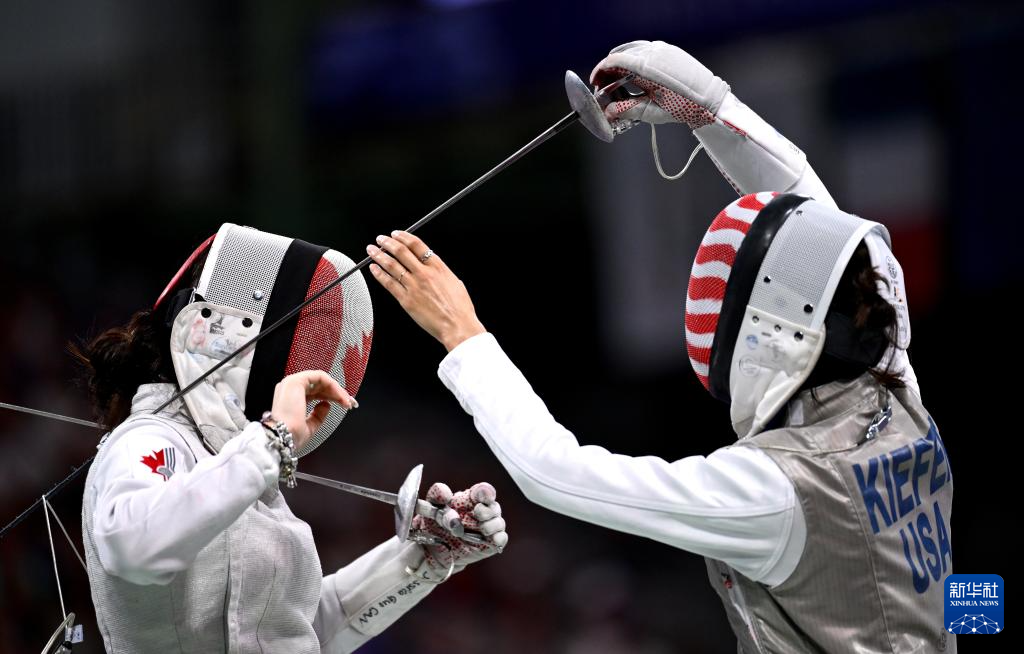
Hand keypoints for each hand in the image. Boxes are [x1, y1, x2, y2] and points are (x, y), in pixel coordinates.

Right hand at [270, 370, 355, 450]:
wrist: (283, 436)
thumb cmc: (291, 434)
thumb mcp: (310, 426)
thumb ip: (318, 415)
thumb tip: (326, 405)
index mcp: (289, 398)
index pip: (313, 392)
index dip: (330, 396)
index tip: (343, 404)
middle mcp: (289, 388)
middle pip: (318, 384)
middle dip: (335, 393)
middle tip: (348, 402)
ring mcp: (291, 383)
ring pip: (320, 379)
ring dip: (336, 389)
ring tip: (346, 401)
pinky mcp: (296, 381)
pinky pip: (320, 377)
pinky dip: (332, 385)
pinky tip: (339, 396)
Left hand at [366, 231, 485, 351]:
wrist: (457, 325)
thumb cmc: (460, 308)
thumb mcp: (455, 282)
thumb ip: (442, 273)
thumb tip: (436, 269)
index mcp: (438, 267)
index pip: (416, 245)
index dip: (403, 236)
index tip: (396, 234)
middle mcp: (424, 274)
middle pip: (401, 252)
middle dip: (388, 242)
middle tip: (380, 239)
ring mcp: (413, 286)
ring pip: (392, 265)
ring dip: (379, 255)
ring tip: (372, 250)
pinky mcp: (406, 300)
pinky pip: (389, 284)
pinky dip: (379, 274)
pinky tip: (374, 269)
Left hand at [414, 482, 506, 574]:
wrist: (432, 548)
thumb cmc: (434, 523)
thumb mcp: (431, 506)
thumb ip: (437, 495)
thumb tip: (446, 494)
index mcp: (470, 499)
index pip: (483, 491)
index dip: (485, 491)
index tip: (481, 494)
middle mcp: (482, 512)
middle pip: (494, 506)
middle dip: (487, 510)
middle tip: (477, 512)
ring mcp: (487, 528)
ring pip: (499, 522)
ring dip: (492, 524)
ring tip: (482, 528)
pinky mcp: (489, 543)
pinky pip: (501, 538)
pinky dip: (499, 538)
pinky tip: (493, 539)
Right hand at [590, 40, 729, 129]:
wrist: (710, 99)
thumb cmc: (683, 106)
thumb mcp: (651, 112)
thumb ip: (626, 110)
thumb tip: (608, 112)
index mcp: (646, 68)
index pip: (613, 62)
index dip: (600, 72)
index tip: (595, 83)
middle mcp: (653, 53)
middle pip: (620, 56)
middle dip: (609, 71)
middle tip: (605, 88)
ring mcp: (662, 49)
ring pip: (632, 53)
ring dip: (622, 66)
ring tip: (620, 85)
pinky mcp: (669, 50)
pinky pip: (645, 52)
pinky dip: (635, 63)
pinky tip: (636, 78)